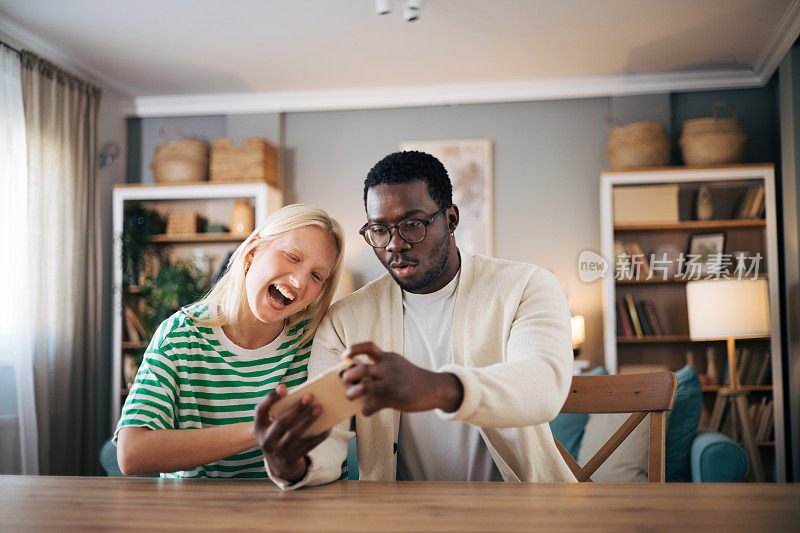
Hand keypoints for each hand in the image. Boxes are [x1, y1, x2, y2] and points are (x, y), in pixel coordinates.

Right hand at [254, 384, 329, 481]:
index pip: (261, 410)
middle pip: (281, 422)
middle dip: (296, 408)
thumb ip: (276, 405)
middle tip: (310, 396)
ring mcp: (279, 451)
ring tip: (320, 408)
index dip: (271, 399)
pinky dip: (318, 436)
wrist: (277, 461)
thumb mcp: (270, 422)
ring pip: (294, 434)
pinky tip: (328, 427)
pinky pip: (307, 446)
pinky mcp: (292, 458)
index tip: (284, 389)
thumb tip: (284, 388)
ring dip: (308, 421)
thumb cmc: (277, 432)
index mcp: (259, 427)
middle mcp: (266, 440)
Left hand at [340, 342, 463, 416]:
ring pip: (365, 387)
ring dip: (353, 392)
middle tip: (345, 380)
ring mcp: (390, 384)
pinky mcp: (393, 398)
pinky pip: (373, 405)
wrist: (433, 388)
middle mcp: (388, 369)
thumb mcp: (397, 365)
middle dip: (349, 375)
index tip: (344, 356)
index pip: (368, 347)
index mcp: (387, 358)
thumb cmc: (410, 377)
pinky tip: (366, 410)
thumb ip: (380, 366)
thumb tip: (357, 376)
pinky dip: (366, 410)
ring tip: (349, 396)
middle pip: (362, 368)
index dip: (354, 349)